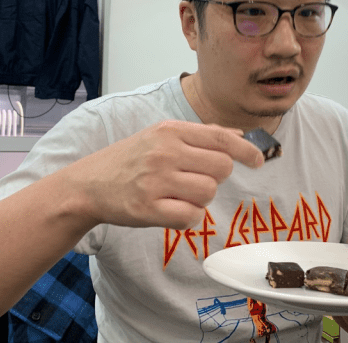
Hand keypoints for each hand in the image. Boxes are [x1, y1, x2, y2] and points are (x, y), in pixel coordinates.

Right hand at [61, 120, 264, 229]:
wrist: (88, 184)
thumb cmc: (130, 159)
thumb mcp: (161, 136)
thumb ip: (201, 135)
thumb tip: (240, 137)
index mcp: (170, 130)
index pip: (220, 138)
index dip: (246, 150)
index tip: (259, 160)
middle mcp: (164, 152)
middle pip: (222, 168)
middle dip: (217, 177)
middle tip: (197, 179)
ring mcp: (155, 181)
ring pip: (209, 193)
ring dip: (201, 198)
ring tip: (178, 194)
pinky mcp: (148, 209)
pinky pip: (192, 217)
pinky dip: (189, 217)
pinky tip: (173, 210)